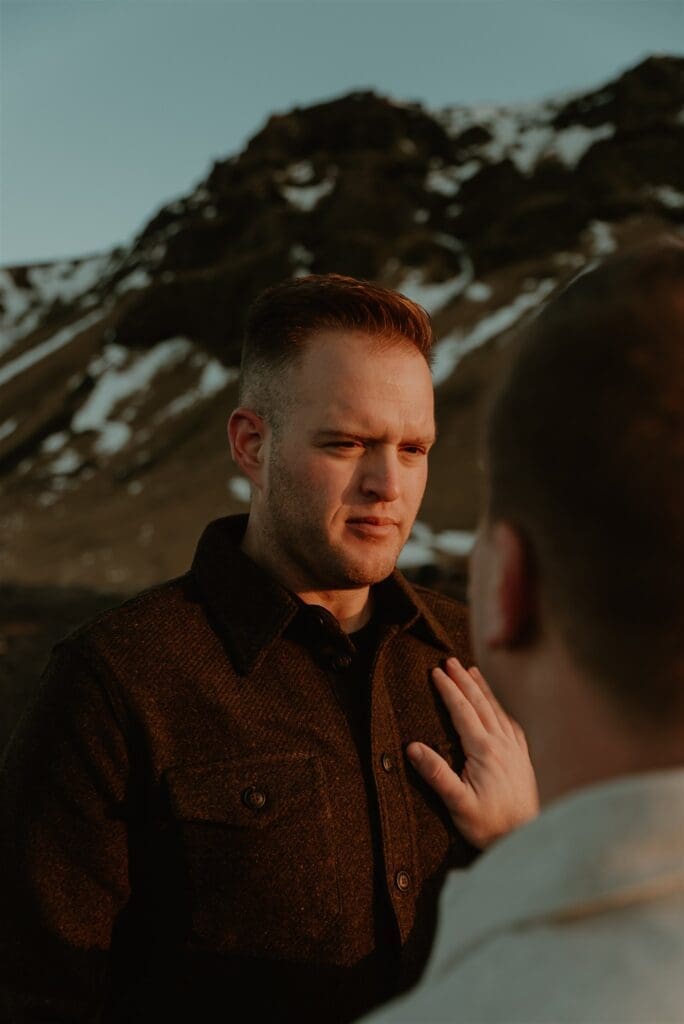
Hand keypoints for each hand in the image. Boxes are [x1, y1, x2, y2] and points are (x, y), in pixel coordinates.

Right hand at [407, 656, 538, 849]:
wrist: (524, 839)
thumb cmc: (488, 826)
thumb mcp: (457, 804)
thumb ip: (436, 774)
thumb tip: (412, 747)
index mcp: (484, 751)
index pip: (462, 711)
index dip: (449, 690)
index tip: (436, 671)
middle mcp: (502, 745)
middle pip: (480, 704)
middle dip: (463, 681)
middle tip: (450, 661)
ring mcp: (514, 750)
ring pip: (497, 710)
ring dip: (482, 689)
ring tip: (471, 672)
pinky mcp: (522, 759)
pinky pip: (510, 725)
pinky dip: (500, 709)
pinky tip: (497, 707)